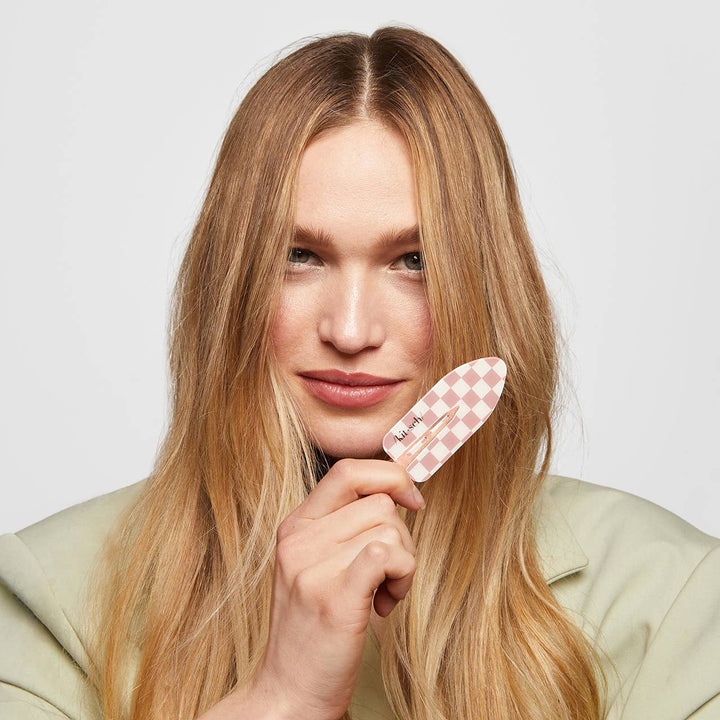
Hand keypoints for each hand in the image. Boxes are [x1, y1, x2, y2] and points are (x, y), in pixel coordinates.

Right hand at [246, 458, 423, 719]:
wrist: (290, 690)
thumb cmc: (315, 626)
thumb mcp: (317, 564)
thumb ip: (345, 526)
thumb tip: (398, 492)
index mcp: (295, 525)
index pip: (348, 470)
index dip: (389, 476)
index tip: (413, 501)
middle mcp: (298, 540)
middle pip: (380, 503)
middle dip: (402, 537)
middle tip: (389, 575)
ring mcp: (312, 568)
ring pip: (390, 530)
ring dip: (404, 564)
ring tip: (383, 595)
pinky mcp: (334, 597)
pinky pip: (389, 555)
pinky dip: (402, 576)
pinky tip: (385, 604)